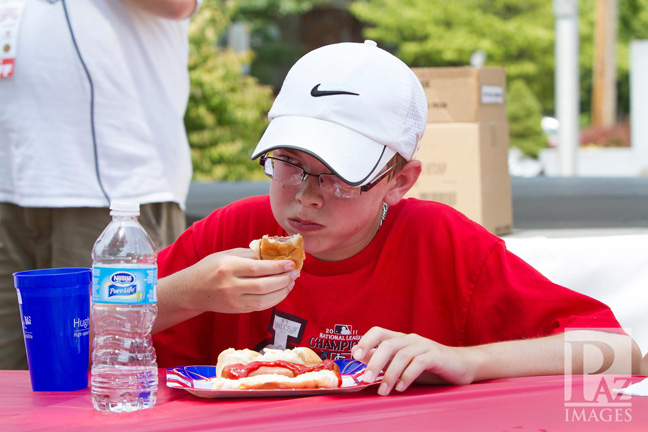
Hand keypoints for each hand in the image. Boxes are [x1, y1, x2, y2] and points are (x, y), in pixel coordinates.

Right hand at [164, 248, 298, 314]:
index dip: (277, 266)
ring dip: (282, 291)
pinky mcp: (237, 310)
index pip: (257, 268)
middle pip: (264, 285)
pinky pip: (260, 306)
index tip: (290, 263)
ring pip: (264, 300)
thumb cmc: (209, 268)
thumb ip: (249, 254)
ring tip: (290, 282)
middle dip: (283, 280)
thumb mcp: (226, 254)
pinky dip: (273, 300)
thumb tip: (272, 254)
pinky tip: (280, 291)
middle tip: (294, 273)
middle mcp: (230, 285)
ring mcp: (234, 300)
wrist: (191, 291)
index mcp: (228, 267)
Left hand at [351, 327, 478, 395]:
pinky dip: (407, 376)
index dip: (365, 341)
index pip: (378, 332)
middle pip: (387, 345)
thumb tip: (360, 362)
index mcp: (400, 339)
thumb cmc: (429, 367)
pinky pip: (418, 363)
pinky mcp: (436, 355)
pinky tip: (402, 388)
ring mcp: (424, 345)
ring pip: (401, 355)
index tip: (355, 356)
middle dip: (374, 363)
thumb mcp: (403, 364)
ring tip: (384, 391)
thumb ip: (384, 362)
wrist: (462, 365)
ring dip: (390, 375)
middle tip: (366, 380)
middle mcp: (410, 338)